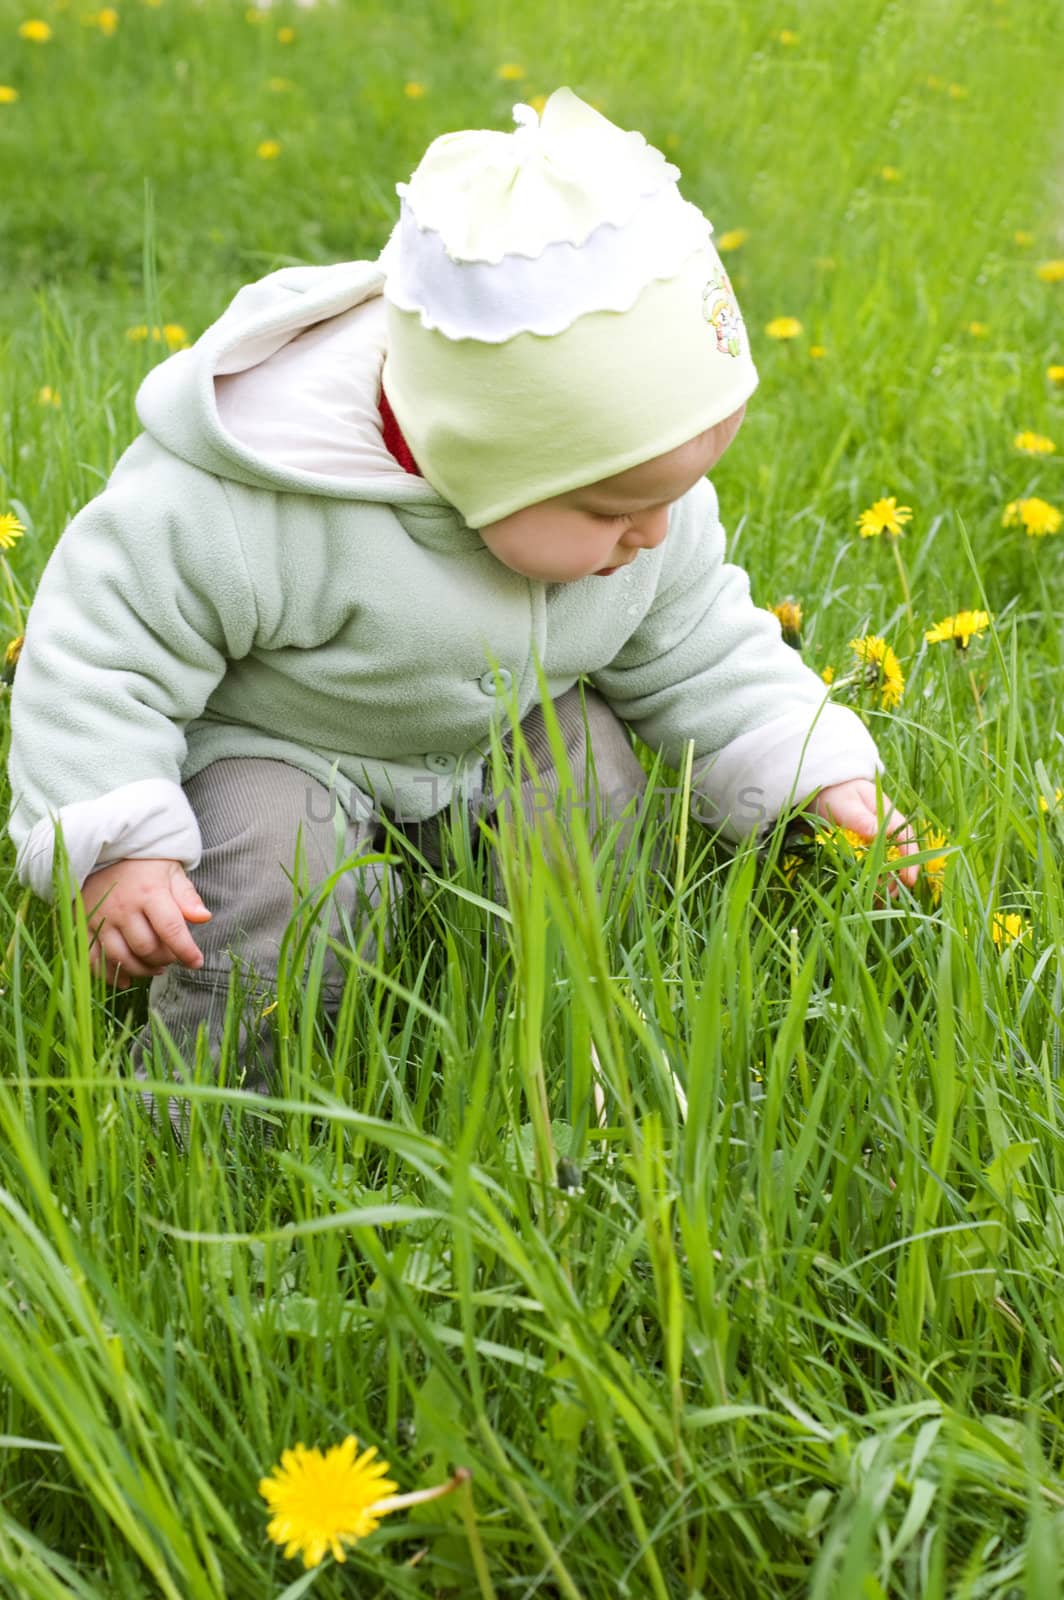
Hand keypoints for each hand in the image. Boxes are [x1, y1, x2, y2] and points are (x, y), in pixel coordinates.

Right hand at [79, 857, 211, 987]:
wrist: (108, 851)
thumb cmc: (147, 865)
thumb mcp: (172, 873)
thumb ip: (187, 897)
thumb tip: (204, 918)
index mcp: (148, 892)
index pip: (171, 929)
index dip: (186, 950)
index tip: (197, 962)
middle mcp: (122, 907)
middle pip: (146, 948)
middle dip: (164, 960)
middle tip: (172, 958)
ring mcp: (100, 917)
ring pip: (121, 958)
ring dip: (141, 970)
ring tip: (156, 969)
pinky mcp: (83, 924)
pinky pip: (94, 958)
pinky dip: (110, 975)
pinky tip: (127, 979)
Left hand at [802, 779, 919, 895]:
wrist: (821, 791)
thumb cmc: (836, 793)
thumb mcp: (847, 804)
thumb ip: (862, 819)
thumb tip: (879, 833)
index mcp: (886, 814)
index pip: (905, 838)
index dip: (911, 859)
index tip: (909, 878)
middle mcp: (884, 830)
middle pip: (897, 856)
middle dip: (896, 877)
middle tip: (891, 895)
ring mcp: (873, 840)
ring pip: (884, 865)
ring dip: (882, 881)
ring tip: (876, 900)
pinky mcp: (860, 849)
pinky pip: (868, 867)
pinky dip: (868, 880)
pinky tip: (865, 894)